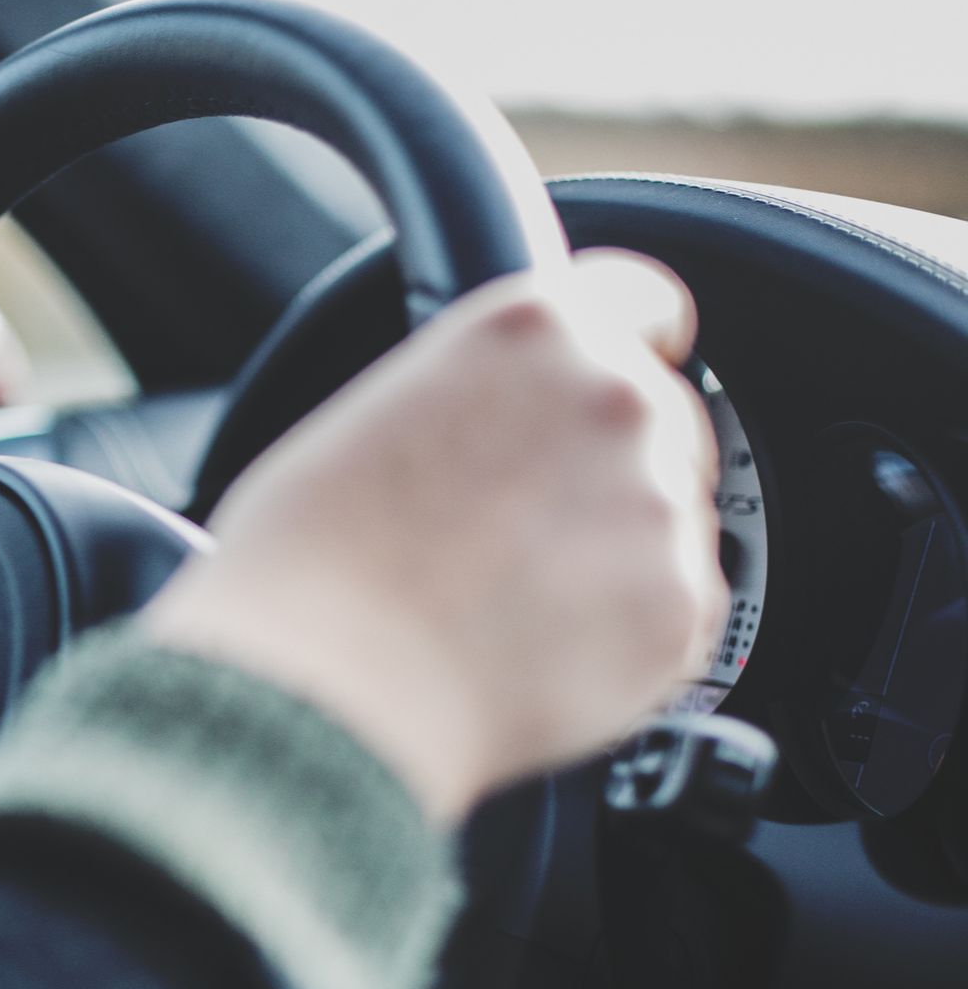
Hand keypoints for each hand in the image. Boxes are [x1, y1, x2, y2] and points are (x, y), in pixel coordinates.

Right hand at [142, 250, 726, 822]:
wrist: (324, 689)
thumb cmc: (309, 563)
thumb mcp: (369, 418)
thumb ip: (468, 397)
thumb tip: (494, 432)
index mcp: (530, 329)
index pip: (643, 299)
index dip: (629, 343)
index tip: (621, 371)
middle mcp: (613, 397)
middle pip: (660, 418)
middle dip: (602, 468)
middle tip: (515, 530)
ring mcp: (658, 503)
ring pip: (666, 519)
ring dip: (612, 553)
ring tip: (507, 602)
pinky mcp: (680, 606)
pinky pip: (674, 611)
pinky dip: (624, 635)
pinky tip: (534, 649)